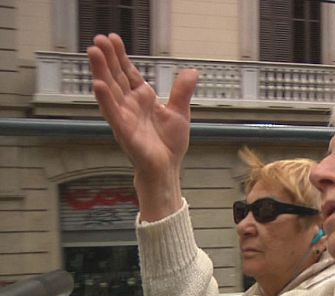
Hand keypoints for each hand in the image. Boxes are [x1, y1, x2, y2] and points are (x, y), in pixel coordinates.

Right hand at [88, 33, 198, 220]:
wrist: (167, 168)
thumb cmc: (169, 144)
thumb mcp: (180, 112)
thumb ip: (182, 91)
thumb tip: (192, 71)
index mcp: (143, 99)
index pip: (128, 73)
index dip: (120, 56)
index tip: (112, 38)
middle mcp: (130, 106)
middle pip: (116, 77)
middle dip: (107, 58)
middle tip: (98, 38)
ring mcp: (124, 117)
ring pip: (110, 91)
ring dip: (101, 72)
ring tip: (94, 53)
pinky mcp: (124, 132)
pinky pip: (112, 114)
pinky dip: (106, 100)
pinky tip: (98, 85)